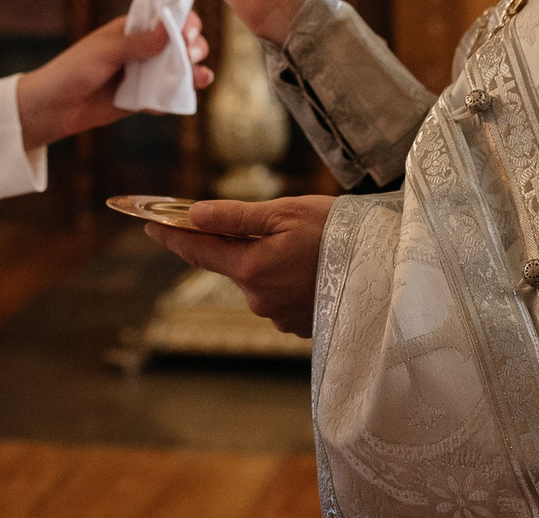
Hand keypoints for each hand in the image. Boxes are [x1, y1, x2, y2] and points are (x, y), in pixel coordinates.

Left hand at [14, 9, 212, 149]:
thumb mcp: (106, 51)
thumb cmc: (74, 69)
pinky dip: (176, 98)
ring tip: (200, 78)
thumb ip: (138, 43)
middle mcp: (141, 49)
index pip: (166, 18)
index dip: (183, 22)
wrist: (55, 107)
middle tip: (192, 55)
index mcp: (131, 29)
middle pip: (180, 43)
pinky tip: (179, 99)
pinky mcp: (141, 99)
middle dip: (194, 46)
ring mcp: (143, 74)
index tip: (188, 33)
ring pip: (178, 70)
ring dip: (194, 72)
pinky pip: (166, 97)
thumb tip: (170, 28)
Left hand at [141, 195, 332, 336]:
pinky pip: (282, 297)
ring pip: (259, 282)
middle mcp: (260, 299)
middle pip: (233, 266)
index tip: (149, 226)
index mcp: (252, 268)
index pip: (199, 251)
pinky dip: (289, 280)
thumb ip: (236, 216)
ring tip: (306, 245)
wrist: (389, 268)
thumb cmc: (339, 232)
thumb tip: (192, 214)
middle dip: (240, 244)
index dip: (172, 237)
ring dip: (268, 263)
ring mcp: (281, 317)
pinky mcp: (302, 327)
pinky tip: (314, 267)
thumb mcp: (286, 212)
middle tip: (273, 222)